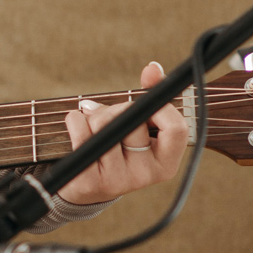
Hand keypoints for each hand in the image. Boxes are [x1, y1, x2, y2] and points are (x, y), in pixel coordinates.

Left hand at [56, 61, 188, 206]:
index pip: (177, 128)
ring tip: (91, 125)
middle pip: (133, 120)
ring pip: (104, 125)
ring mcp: (118, 180)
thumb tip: (153, 68)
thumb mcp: (138, 126)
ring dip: (92, 115)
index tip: (144, 101)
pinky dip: (75, 121)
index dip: (160, 107)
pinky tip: (77, 130)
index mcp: (166, 163)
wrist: (87, 185)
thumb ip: (149, 97)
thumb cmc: (118, 148)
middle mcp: (146, 175)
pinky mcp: (89, 180)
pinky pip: (80, 133)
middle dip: (116, 107)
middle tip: (107, 113)